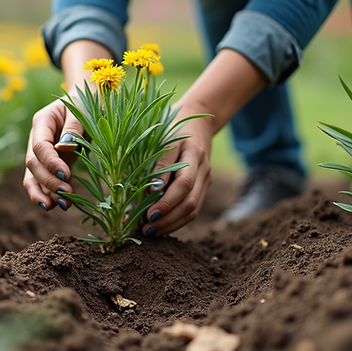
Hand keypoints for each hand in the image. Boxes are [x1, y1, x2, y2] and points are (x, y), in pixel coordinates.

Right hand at [22, 96, 86, 211]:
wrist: (89, 102)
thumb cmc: (85, 104)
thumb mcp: (82, 111)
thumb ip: (73, 129)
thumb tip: (63, 148)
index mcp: (42, 122)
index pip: (39, 146)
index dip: (50, 162)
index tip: (65, 174)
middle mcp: (37, 139)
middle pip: (33, 164)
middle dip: (48, 181)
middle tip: (67, 193)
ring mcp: (43, 154)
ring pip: (33, 177)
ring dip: (44, 193)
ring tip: (61, 207)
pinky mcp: (52, 164)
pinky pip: (45, 182)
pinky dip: (52, 194)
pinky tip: (64, 205)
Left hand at [139, 48, 267, 235]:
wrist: (197, 118)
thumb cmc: (172, 126)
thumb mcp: (162, 137)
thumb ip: (158, 163)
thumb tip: (151, 191)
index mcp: (193, 152)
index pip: (183, 183)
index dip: (166, 202)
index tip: (147, 214)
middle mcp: (203, 168)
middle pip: (190, 201)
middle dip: (167, 219)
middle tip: (146, 229)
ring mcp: (205, 178)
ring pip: (193, 209)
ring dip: (172, 224)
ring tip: (150, 232)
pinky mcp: (203, 186)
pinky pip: (193, 208)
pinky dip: (177, 220)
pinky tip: (161, 226)